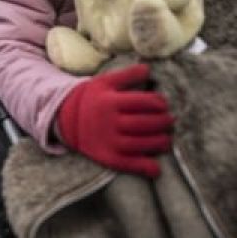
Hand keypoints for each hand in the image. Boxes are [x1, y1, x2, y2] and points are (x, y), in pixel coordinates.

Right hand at [54, 63, 172, 178]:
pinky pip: (129, 164)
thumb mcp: (105, 81)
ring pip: (140, 144)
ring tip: (166, 139)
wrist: (67, 119)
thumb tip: (149, 69)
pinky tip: (156, 169)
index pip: (143, 102)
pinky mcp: (107, 157)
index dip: (159, 103)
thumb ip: (127, 75)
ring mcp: (108, 141)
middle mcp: (110, 122)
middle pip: (144, 123)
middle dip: (163, 122)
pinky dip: (145, 168)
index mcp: (110, 101)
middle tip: (169, 121)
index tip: (163, 104)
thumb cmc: (92, 98)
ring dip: (159, 143)